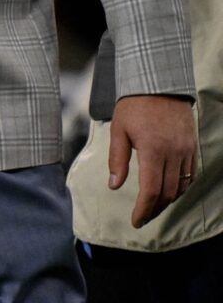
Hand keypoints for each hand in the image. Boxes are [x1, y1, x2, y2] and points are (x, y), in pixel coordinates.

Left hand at [109, 93, 197, 227]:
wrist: (160, 85)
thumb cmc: (134, 106)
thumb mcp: (118, 130)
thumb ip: (117, 159)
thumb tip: (114, 186)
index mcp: (153, 150)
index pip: (151, 190)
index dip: (144, 209)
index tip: (136, 221)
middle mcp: (174, 154)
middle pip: (167, 193)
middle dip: (154, 209)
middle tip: (142, 218)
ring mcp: (186, 151)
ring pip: (181, 187)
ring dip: (167, 201)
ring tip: (152, 207)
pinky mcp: (192, 148)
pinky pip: (190, 176)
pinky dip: (180, 188)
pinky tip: (169, 192)